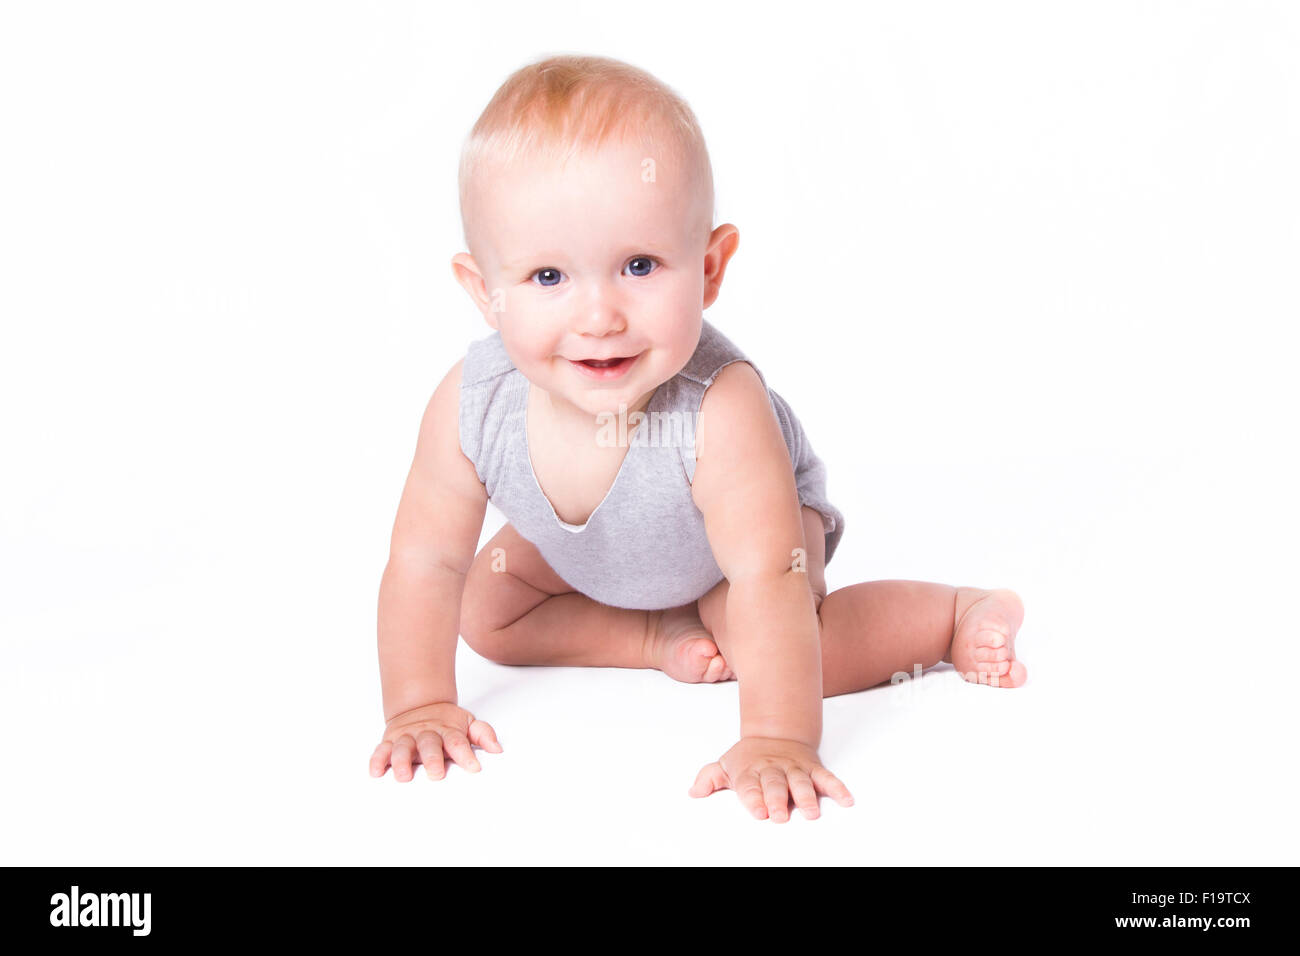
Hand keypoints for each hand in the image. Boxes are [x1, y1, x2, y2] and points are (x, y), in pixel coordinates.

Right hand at [369, 701, 501, 780]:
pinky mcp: (389, 741)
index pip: (457, 741)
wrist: (419, 706)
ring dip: (401, 762)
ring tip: (404, 777)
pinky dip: (377, 761)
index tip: (474, 768)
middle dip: (432, 759)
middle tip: (436, 774)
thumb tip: (497, 749)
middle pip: (429, 745)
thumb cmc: (446, 723)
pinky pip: (380, 751)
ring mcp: (406, 737)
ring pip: (401, 748)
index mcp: (446, 730)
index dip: (465, 754)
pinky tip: (377, 772)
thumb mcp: (467, 723)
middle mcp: (425, 733)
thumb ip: (482, 734)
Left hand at [689, 736, 853, 821]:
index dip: (753, 798)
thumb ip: (709, 778)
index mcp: (750, 771)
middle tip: (779, 816)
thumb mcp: (725, 765)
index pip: (750, 786)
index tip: (758, 812)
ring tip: (811, 813)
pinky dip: (837, 788)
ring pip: (801, 782)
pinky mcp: (812, 768)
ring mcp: (794, 769)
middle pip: (775, 785)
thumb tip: (693, 791)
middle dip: (777, 799)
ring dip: (806, 797)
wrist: (776, 733)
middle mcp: (773, 770)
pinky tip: (846, 800)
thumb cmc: (748, 758)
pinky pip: (826, 778)